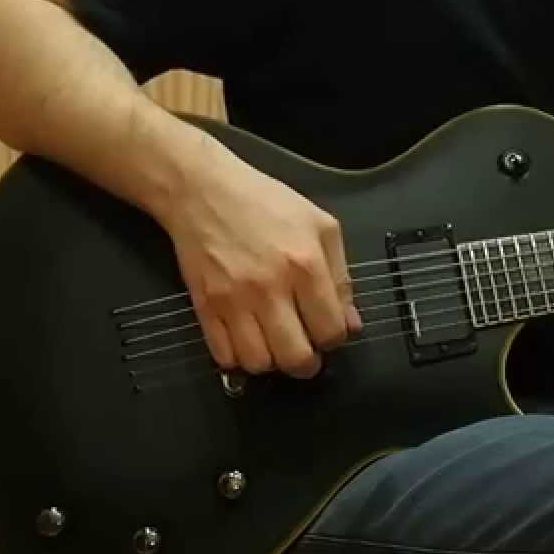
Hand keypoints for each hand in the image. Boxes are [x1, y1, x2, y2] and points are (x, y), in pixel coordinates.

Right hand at [164, 148, 361, 378]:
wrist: (202, 190)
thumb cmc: (265, 203)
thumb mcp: (320, 226)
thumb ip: (341, 277)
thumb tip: (351, 324)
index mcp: (305, 265)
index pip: (330, 331)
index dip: (334, 339)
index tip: (326, 330)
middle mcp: (269, 287)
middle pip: (295, 358)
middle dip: (306, 363)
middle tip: (304, 350)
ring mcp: (233, 300)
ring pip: (259, 364)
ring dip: (271, 362)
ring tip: (274, 344)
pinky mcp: (204, 306)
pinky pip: (224, 356)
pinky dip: (238, 358)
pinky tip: (247, 339)